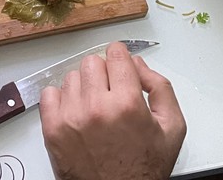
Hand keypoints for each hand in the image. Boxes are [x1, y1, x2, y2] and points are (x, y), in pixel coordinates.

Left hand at [39, 43, 185, 179]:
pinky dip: (62, 99)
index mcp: (127, 104)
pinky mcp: (52, 129)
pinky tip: (76, 113)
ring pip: (72, 77)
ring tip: (95, 108)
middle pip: (93, 62)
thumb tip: (137, 64)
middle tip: (111, 93)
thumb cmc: (143, 168)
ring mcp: (71, 118)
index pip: (116, 54)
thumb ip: (160, 87)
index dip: (121, 58)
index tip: (120, 66)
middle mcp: (97, 107)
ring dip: (83, 87)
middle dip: (104, 73)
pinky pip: (49, 93)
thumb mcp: (172, 128)